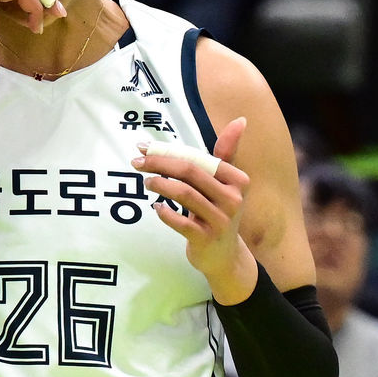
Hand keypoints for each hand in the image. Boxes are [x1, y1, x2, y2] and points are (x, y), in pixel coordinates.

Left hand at [131, 117, 257, 301]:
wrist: (225, 256)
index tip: (145, 147)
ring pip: (184, 194)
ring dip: (160, 184)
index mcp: (238, 180)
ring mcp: (220, 221)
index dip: (170, 151)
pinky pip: (180, 222)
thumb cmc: (219, 213)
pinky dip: (164, 213)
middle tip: (137, 162)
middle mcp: (233, 199)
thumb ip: (226, 153)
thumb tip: (240, 120)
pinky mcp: (206, 239)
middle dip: (159, 163)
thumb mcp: (226, 184)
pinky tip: (156, 208)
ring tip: (147, 182)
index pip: (199, 159)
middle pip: (190, 172)